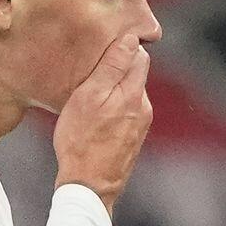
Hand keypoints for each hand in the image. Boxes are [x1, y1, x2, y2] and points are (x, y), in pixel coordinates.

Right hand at [52, 33, 152, 210]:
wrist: (89, 186)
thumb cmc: (82, 141)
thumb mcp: (89, 96)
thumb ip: (111, 66)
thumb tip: (131, 39)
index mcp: (134, 93)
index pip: (139, 55)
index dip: (122, 48)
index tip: (102, 50)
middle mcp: (143, 108)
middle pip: (135, 75)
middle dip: (117, 70)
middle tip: (91, 74)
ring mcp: (140, 126)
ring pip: (129, 95)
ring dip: (113, 92)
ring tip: (90, 99)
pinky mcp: (132, 140)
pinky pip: (125, 114)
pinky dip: (113, 110)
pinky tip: (96, 119)